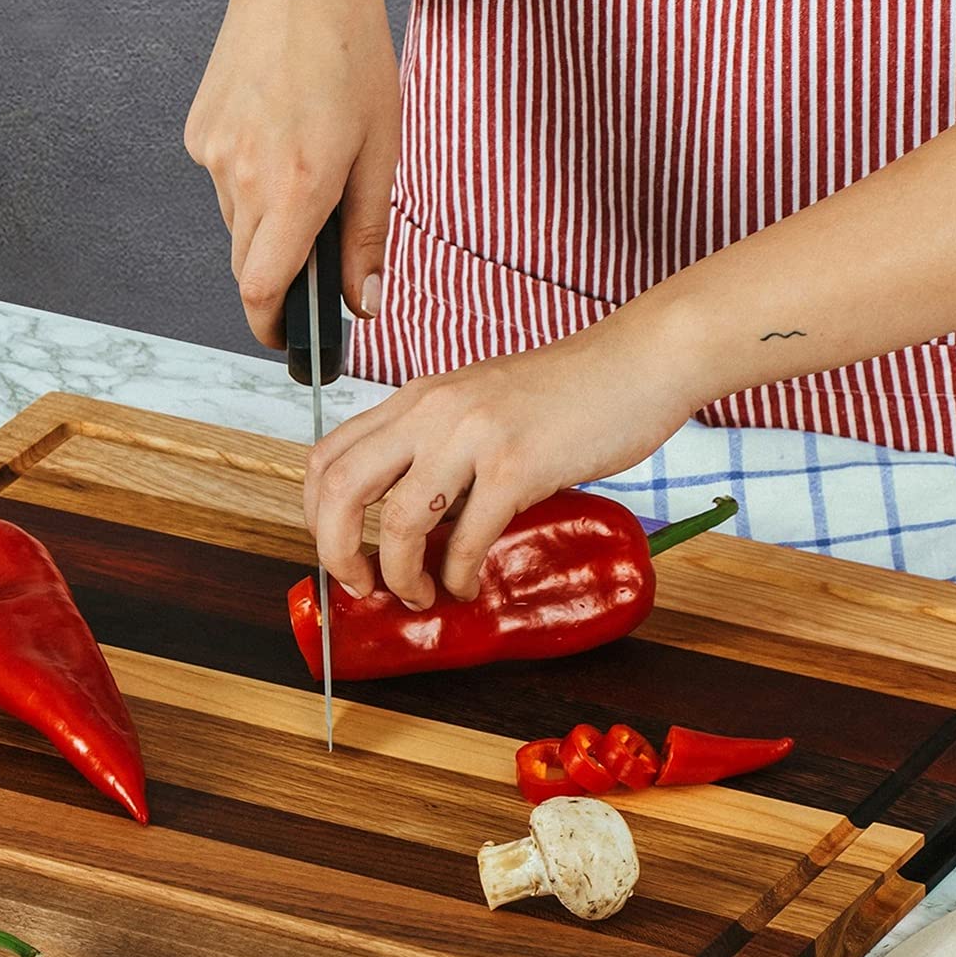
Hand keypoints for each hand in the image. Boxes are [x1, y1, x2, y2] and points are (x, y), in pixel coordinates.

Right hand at [184, 0, 401, 345]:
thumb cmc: (352, 56)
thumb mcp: (382, 150)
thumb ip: (368, 236)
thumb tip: (363, 305)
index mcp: (295, 188)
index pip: (262, 290)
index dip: (274, 327)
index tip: (291, 339)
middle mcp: (242, 177)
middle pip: (249, 265)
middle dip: (280, 274)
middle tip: (321, 250)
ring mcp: (212, 153)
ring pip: (237, 223)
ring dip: (268, 221)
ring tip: (308, 165)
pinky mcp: (198, 131)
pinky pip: (223, 182)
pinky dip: (250, 180)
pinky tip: (279, 133)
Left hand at [303, 306, 696, 605]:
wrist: (638, 362)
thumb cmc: (567, 393)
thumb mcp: (480, 408)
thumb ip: (439, 452)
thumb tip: (414, 526)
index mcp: (416, 400)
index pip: (327, 457)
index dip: (317, 518)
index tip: (341, 553)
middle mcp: (432, 412)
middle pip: (340, 488)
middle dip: (336, 552)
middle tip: (362, 586)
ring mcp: (473, 436)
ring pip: (399, 521)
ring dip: (401, 576)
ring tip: (422, 594)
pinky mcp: (518, 465)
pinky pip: (467, 538)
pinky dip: (459, 575)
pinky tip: (468, 583)